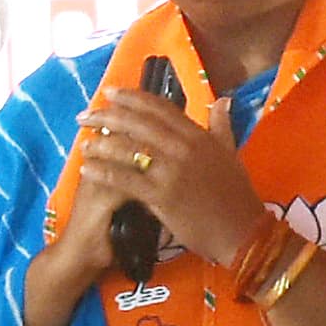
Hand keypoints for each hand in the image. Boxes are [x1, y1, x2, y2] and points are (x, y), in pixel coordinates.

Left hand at [72, 66, 268, 269]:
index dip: (132, 97)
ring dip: (101, 144)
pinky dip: (103, 171)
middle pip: (138, 123)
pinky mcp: (163, 196)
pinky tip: (86, 168)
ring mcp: (173, 171)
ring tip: (83, 142)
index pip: (160, 107)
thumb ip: (221, 126)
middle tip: (84, 115)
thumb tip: (222, 100)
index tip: (110, 92)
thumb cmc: (236, 196)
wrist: (243, 232)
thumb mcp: (231, 154)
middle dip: (108, 116)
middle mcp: (184, 148)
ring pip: (129, 149)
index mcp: (198, 136)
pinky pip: (126, 179)